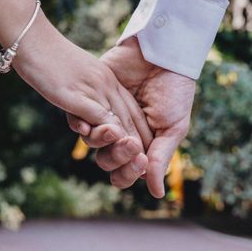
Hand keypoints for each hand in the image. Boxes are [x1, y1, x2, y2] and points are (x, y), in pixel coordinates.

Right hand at [15, 17, 152, 173]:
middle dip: (140, 140)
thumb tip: (88, 111)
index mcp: (106, 79)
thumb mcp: (74, 74)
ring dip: (127, 141)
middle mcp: (105, 84)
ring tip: (137, 158)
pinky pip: (96, 115)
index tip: (147, 148)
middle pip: (129, 116)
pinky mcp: (77, 94)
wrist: (31, 37)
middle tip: (148, 161)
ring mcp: (92, 89)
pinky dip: (106, 132)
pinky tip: (113, 146)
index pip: (129, 108)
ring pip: (117, 119)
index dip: (140, 129)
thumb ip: (86, 91)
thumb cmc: (47, 56)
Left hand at [67, 37, 195, 197]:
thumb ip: (161, 159)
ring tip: (113, 129)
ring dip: (101, 141)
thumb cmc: (174, 92)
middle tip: (131, 142)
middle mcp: (120, 135)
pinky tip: (88, 124)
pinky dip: (80, 126)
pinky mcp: (89, 100)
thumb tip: (157, 194)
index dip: (129, 172)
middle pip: (107, 162)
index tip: (141, 160)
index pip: (126, 172)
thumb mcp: (173, 128)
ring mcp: (104, 118)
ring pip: (91, 144)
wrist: (162, 56)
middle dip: (118, 156)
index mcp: (142, 145)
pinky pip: (77, 121)